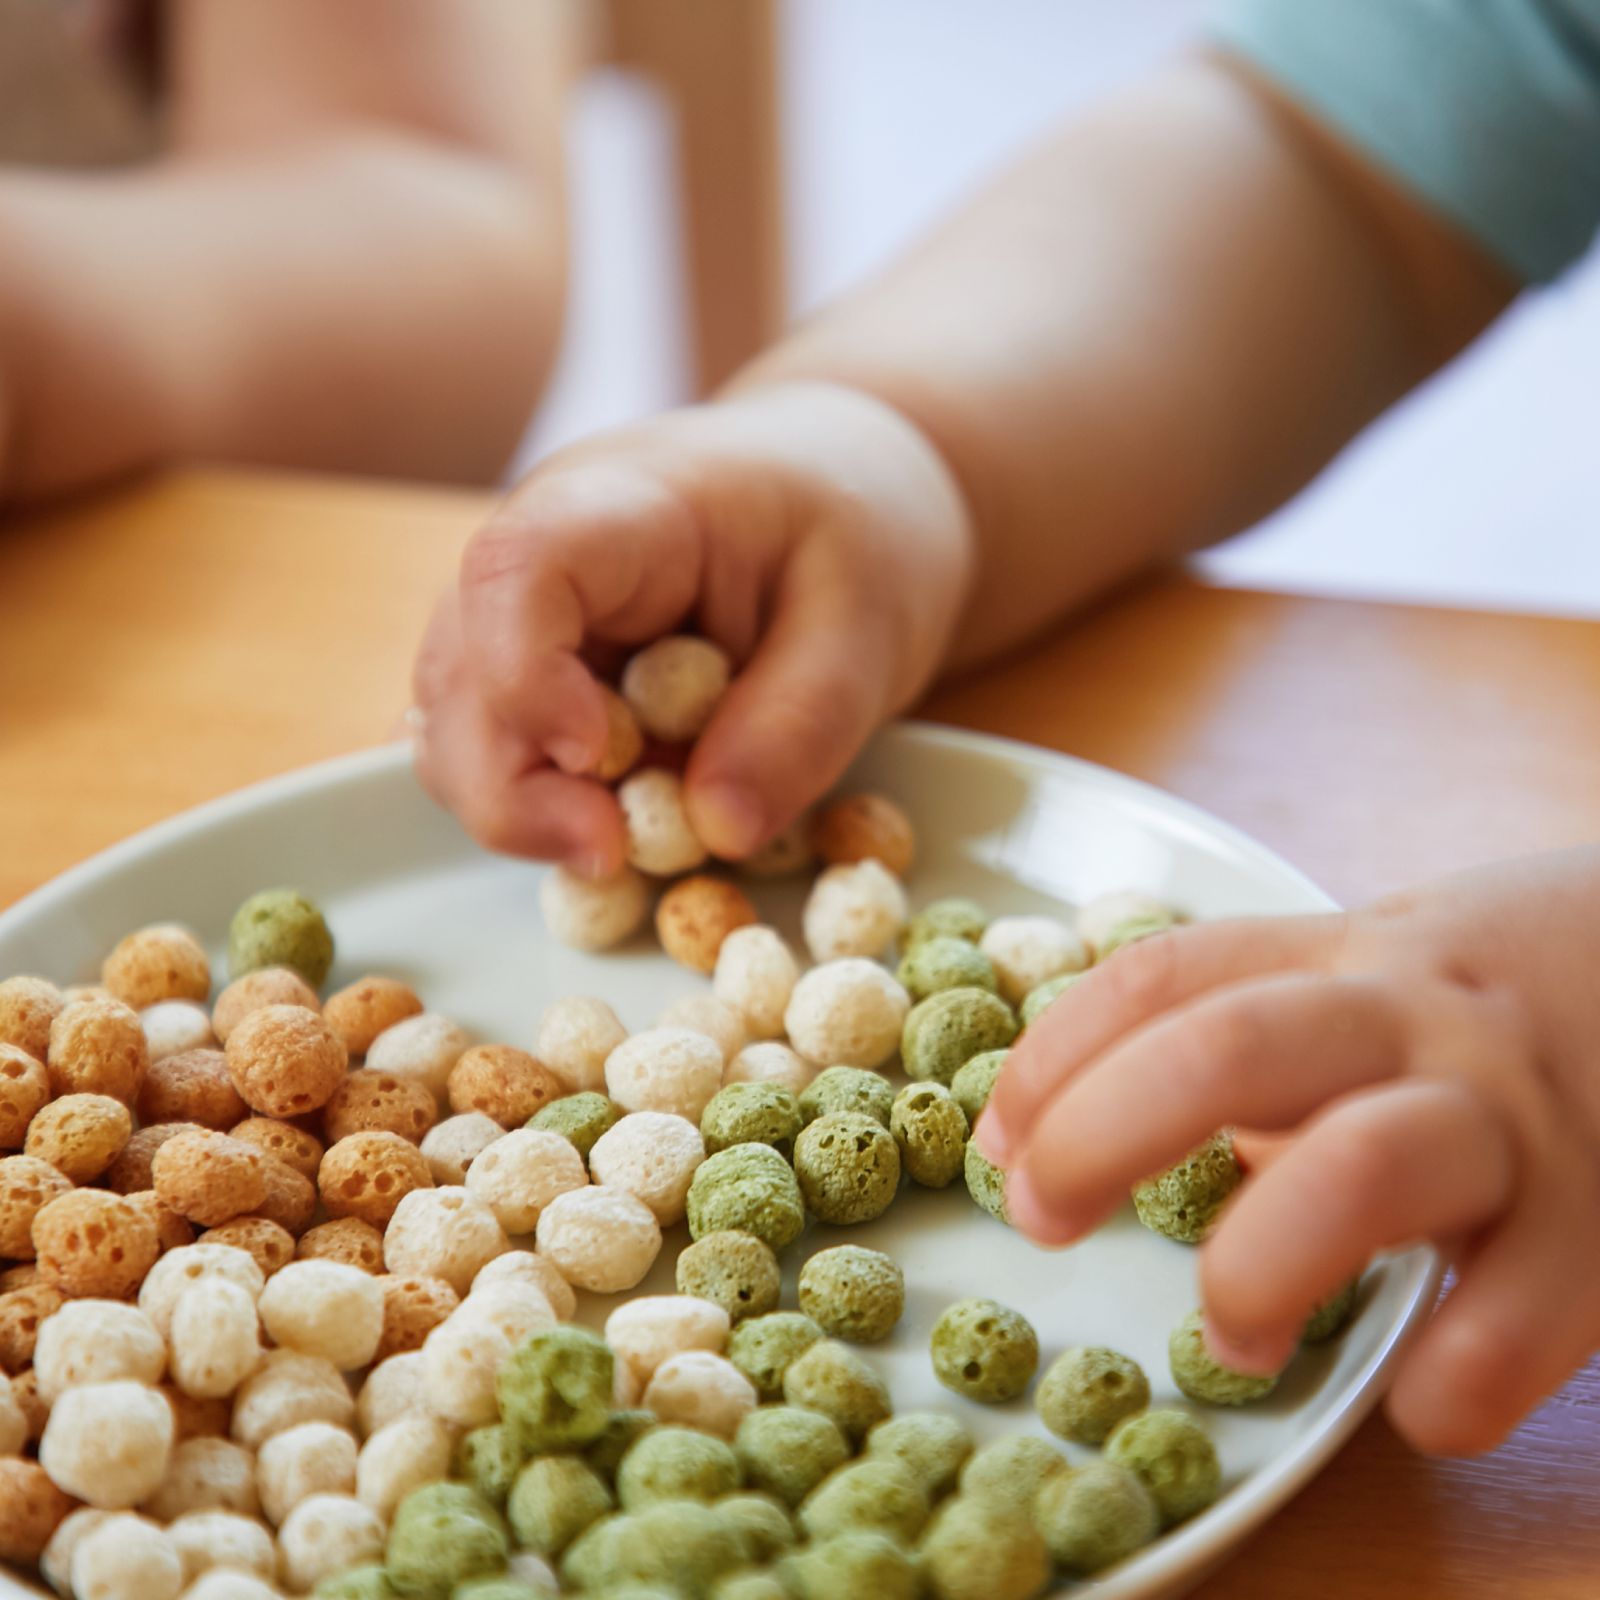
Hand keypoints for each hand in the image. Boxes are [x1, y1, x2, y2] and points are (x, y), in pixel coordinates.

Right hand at [412, 380, 973, 872]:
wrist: (837, 496)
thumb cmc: (855, 531)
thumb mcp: (869, 624)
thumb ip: (802, 722)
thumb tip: (717, 830)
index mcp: (621, 508)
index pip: (517, 569)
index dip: (523, 674)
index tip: (592, 758)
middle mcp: (538, 561)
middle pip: (459, 678)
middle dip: (515, 791)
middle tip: (616, 854)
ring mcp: (519, 624)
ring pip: (458, 735)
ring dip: (530, 811)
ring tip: (642, 838)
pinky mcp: (530, 685)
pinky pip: (498, 761)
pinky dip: (548, 812)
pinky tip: (625, 821)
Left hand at [975, 847, 1599, 1453]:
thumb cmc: (1487, 1000)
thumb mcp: (1366, 976)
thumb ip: (1243, 1036)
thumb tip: (1070, 1127)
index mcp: (1336, 958)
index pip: (1163, 978)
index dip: (1058, 1055)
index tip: (998, 1136)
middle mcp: (1410, 1019)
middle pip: (1227, 1049)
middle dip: (1105, 1131)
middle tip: (1038, 1217)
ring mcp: (1509, 1116)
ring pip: (1364, 1163)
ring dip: (1262, 1258)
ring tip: (1228, 1334)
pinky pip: (1518, 1314)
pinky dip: (1453, 1373)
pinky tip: (1415, 1402)